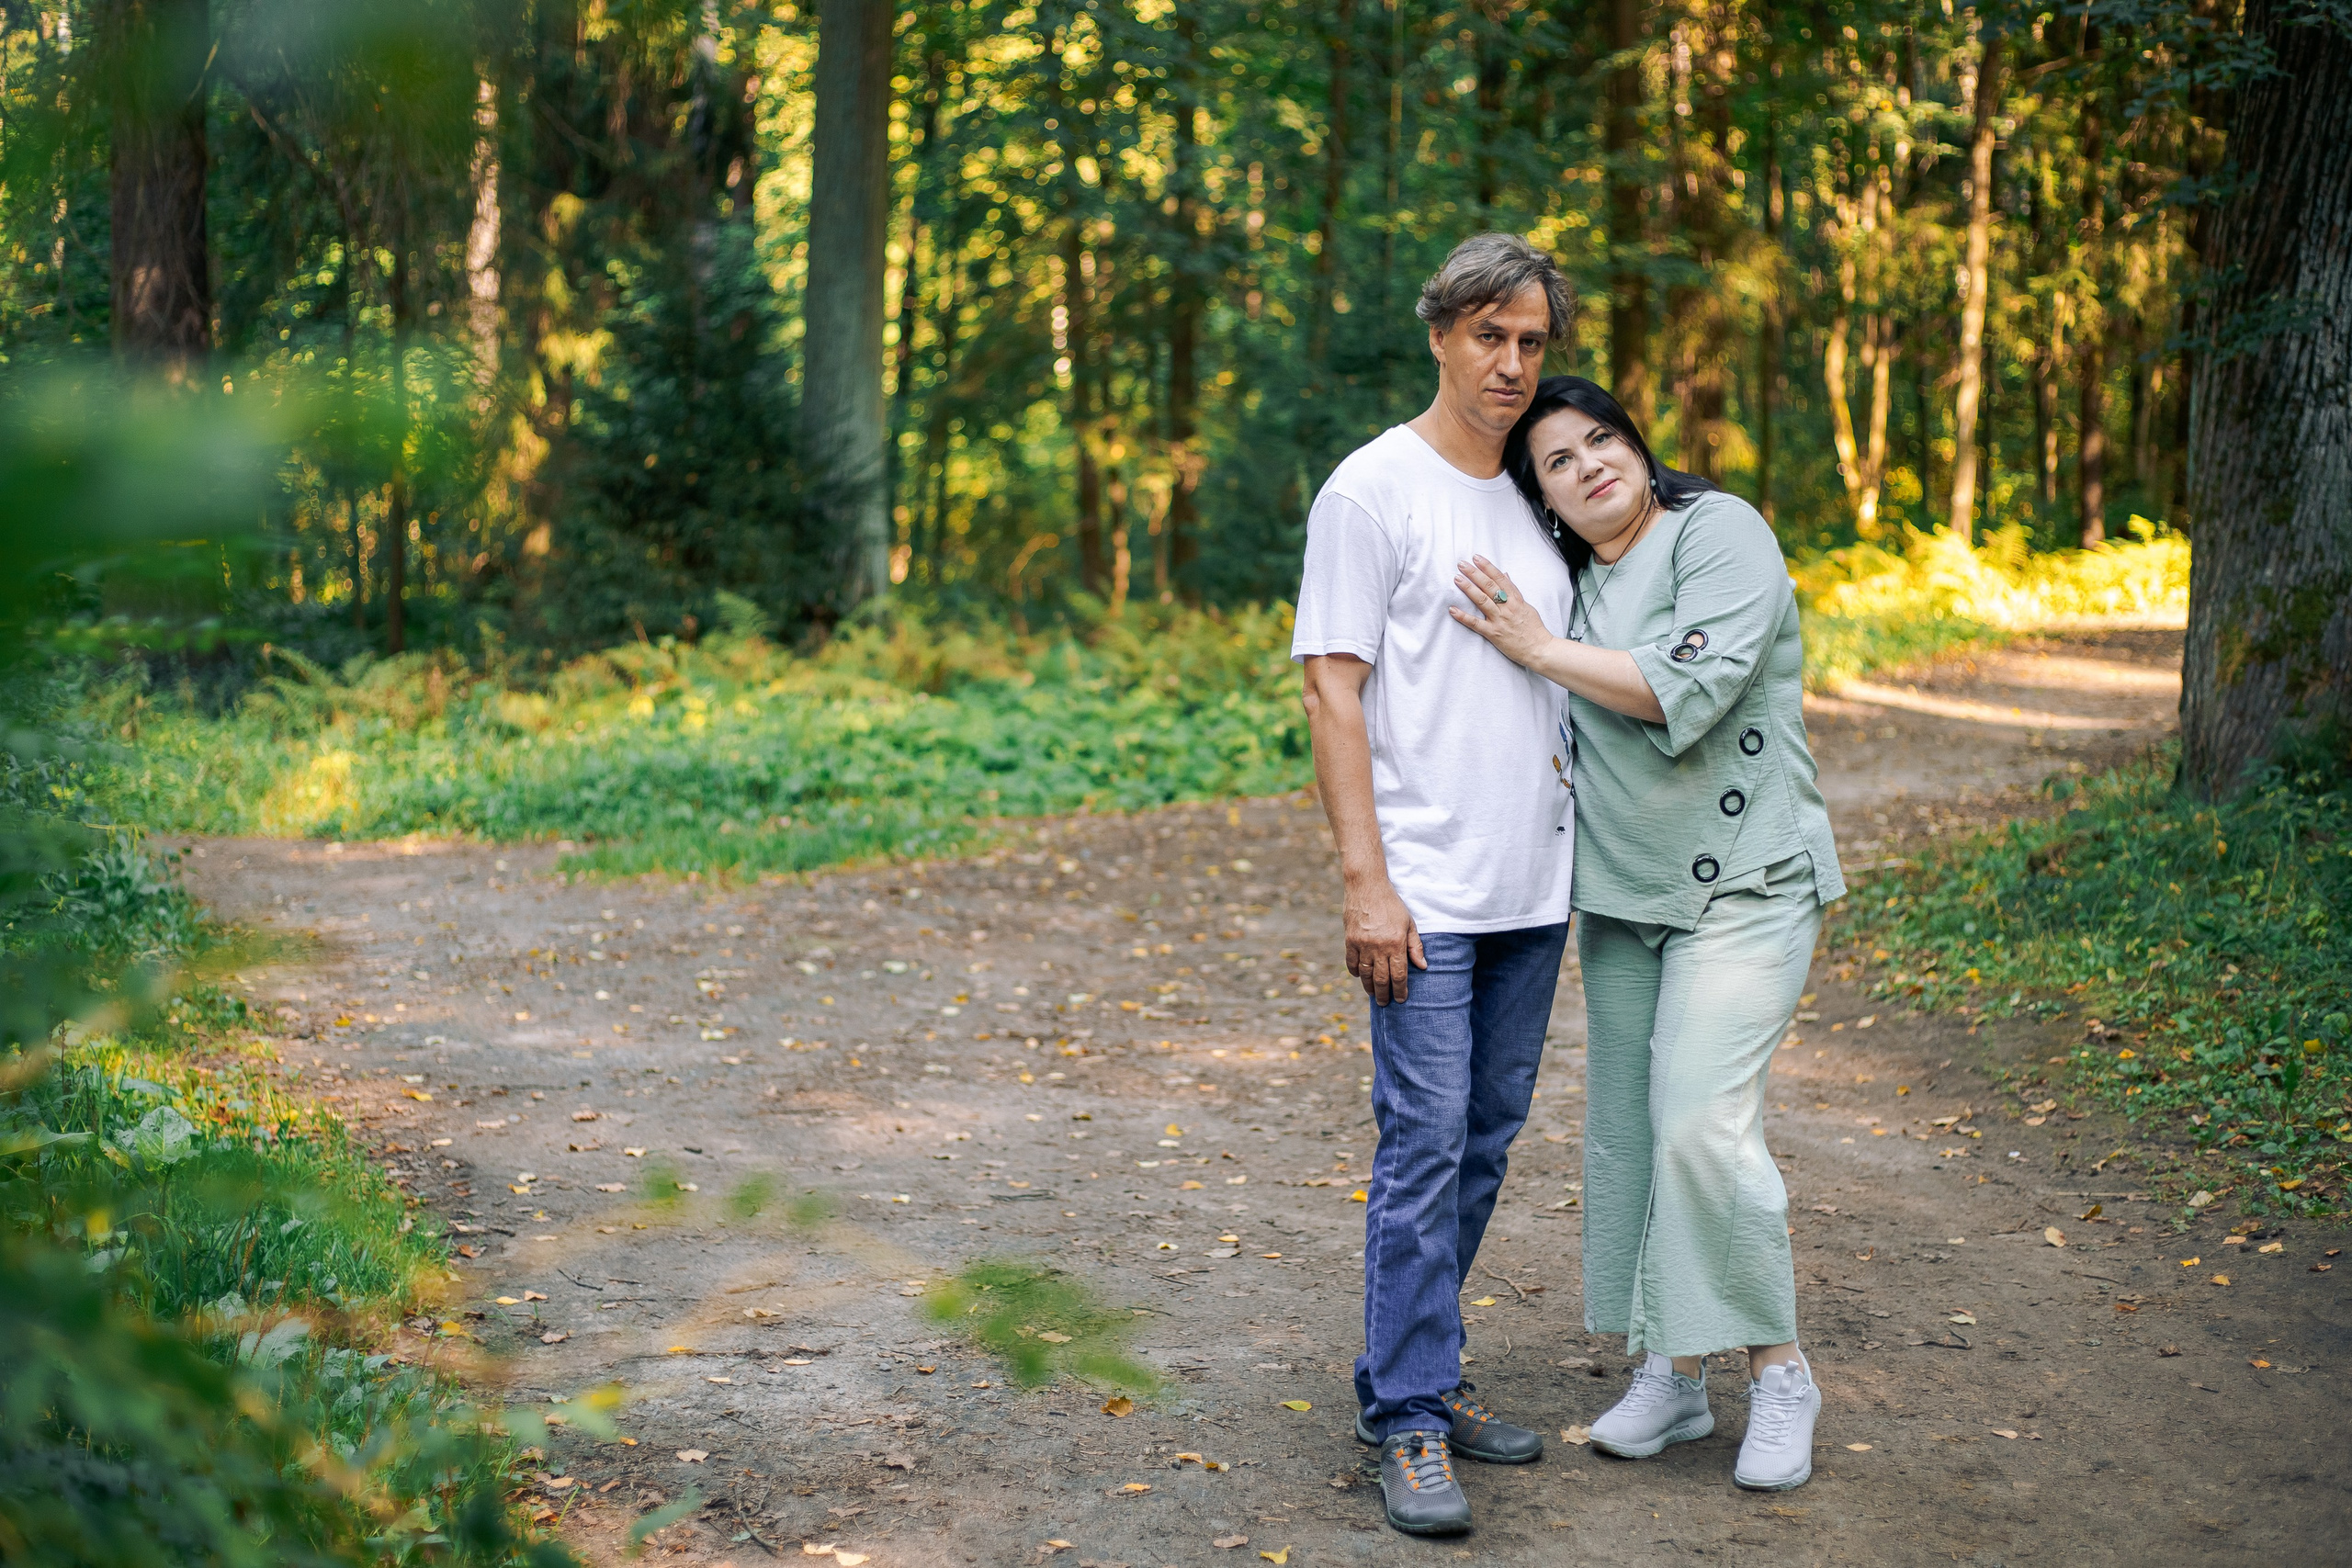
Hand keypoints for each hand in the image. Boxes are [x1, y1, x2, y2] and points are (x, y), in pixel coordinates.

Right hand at [1345, 878, 1426, 1004]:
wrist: (1367, 886)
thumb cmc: (1391, 904)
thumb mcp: (1409, 923)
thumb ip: (1415, 946)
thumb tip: (1422, 966)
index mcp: (1396, 943)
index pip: (1399, 974)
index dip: (1401, 990)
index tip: (1401, 999)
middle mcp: (1378, 947)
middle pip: (1381, 978)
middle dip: (1384, 994)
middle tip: (1385, 1003)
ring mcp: (1362, 944)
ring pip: (1365, 974)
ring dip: (1369, 987)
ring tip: (1373, 994)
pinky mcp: (1350, 940)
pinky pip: (1351, 962)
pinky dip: (1355, 972)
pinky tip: (1360, 976)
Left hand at [1448, 554, 1555, 668]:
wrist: (1540, 649)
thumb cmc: (1534, 629)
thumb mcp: (1527, 606)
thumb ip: (1514, 591)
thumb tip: (1505, 575)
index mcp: (1516, 600)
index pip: (1500, 579)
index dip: (1487, 567)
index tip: (1477, 558)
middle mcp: (1507, 607)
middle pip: (1489, 586)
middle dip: (1475, 573)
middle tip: (1462, 564)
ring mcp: (1500, 620)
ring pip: (1482, 600)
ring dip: (1468, 588)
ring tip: (1457, 578)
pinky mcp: (1494, 634)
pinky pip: (1476, 624)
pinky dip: (1463, 617)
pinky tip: (1452, 609)